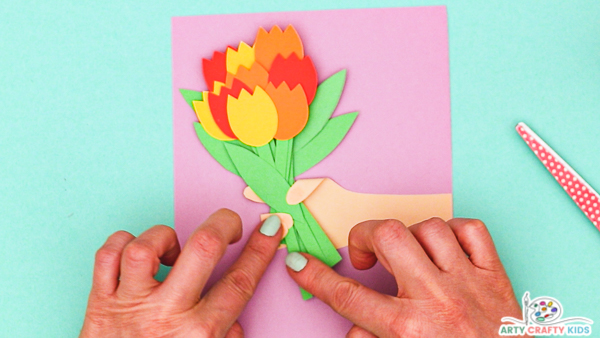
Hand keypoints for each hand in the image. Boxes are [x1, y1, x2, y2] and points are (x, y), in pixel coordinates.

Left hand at [80, 209, 282, 337]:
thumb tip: (235, 320)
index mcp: (199, 334)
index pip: (240, 281)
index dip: (260, 250)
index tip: (269, 229)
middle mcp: (167, 315)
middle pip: (203, 248)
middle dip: (224, 223)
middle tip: (229, 224)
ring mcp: (130, 305)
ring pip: (146, 246)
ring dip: (165, 238)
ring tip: (172, 252)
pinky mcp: (99, 302)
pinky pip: (107, 254)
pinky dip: (122, 243)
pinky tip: (137, 256)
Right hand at [285, 218, 521, 336]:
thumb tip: (351, 326)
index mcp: (408, 329)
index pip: (347, 296)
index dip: (315, 277)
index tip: (299, 264)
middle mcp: (436, 299)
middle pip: (388, 237)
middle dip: (365, 235)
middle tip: (366, 254)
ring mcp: (468, 282)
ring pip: (429, 228)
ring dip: (410, 237)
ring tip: (410, 256)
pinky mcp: (495, 275)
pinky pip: (471, 230)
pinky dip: (453, 232)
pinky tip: (444, 248)